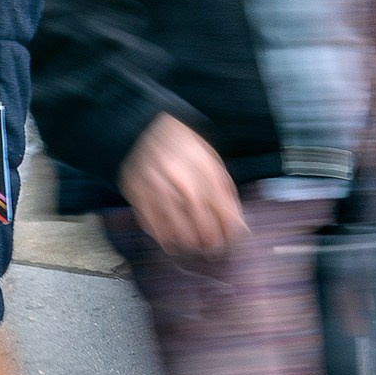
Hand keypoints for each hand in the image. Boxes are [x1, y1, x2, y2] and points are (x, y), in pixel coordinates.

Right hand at [117, 113, 247, 256]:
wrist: (142, 128)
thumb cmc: (182, 146)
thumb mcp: (210, 159)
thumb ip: (225, 190)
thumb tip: (238, 225)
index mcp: (203, 169)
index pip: (224, 212)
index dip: (230, 231)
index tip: (230, 238)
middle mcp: (181, 181)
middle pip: (202, 227)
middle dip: (211, 242)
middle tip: (211, 246)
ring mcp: (157, 190)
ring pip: (178, 233)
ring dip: (189, 243)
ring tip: (193, 243)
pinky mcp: (137, 196)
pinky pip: (154, 228)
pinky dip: (165, 238)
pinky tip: (172, 239)